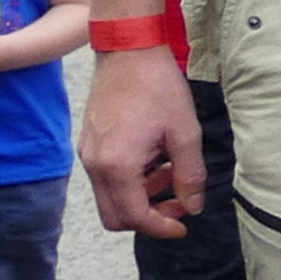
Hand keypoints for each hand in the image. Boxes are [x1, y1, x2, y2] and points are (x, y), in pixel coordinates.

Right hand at [81, 50, 203, 237]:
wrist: (128, 51)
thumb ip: (189, 175)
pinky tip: (156, 159)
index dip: (161, 228)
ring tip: (172, 172)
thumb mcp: (184, 132)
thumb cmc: (157, 87)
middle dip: (149, 217)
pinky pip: (107, 177)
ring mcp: (88, 154)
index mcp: (117, 165)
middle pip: (115, 216)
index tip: (184, 225)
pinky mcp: (89, 144)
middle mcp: (95, 165)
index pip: (134, 217)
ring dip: (142, 197)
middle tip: (179, 201)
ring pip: (111, 198)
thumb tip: (192, 205)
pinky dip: (131, 180)